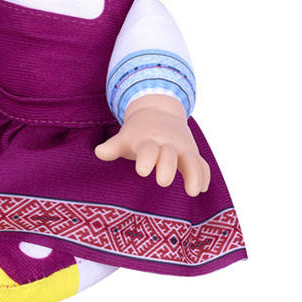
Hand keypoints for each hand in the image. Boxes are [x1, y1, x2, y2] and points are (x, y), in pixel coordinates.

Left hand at [95, 94, 209, 196]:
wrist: (158, 110)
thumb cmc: (138, 133)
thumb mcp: (125, 137)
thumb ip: (113, 147)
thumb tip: (98, 152)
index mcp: (148, 140)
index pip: (147, 149)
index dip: (146, 159)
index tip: (142, 171)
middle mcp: (166, 143)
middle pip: (169, 155)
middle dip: (167, 166)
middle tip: (163, 181)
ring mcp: (181, 148)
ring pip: (191, 160)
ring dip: (194, 174)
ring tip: (193, 191)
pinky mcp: (192, 153)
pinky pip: (201, 164)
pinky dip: (203, 175)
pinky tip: (202, 188)